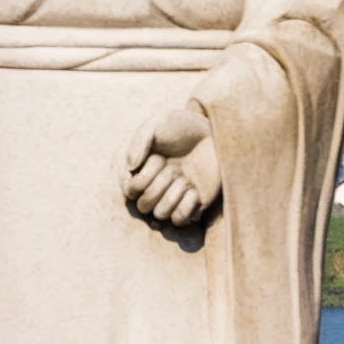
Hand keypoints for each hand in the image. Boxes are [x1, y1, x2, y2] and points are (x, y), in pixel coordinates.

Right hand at [121, 107, 222, 225]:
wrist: (214, 133)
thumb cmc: (183, 126)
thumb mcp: (157, 124)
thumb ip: (139, 142)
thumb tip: (131, 168)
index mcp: (142, 171)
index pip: (129, 191)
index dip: (140, 180)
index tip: (156, 158)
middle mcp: (156, 186)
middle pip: (143, 206)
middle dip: (157, 187)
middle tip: (172, 168)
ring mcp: (174, 197)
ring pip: (160, 215)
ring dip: (172, 197)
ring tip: (185, 179)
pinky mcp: (193, 205)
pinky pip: (179, 220)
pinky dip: (186, 207)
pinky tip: (195, 190)